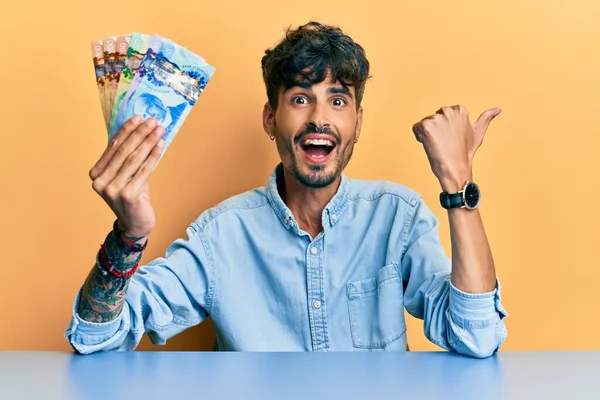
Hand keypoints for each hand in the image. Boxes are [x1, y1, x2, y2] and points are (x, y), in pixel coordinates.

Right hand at [89, 116, 164, 237]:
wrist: (136, 223)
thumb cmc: (133, 195)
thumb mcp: (126, 174)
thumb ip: (127, 156)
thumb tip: (140, 129)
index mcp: (96, 173)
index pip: (113, 146)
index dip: (127, 130)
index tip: (139, 117)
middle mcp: (100, 181)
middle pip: (124, 151)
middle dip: (140, 133)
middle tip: (153, 121)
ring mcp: (112, 189)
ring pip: (134, 159)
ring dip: (148, 141)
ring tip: (159, 130)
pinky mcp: (127, 195)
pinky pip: (144, 171)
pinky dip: (153, 156)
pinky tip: (160, 145)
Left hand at [412, 105, 499, 192]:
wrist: (455, 168)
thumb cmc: (465, 153)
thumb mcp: (477, 134)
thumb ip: (486, 119)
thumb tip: (497, 109)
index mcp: (460, 110)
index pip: (444, 115)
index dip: (445, 128)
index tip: (451, 138)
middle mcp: (448, 111)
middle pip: (433, 118)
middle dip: (436, 129)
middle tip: (445, 143)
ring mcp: (437, 118)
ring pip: (425, 123)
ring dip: (427, 134)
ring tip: (438, 145)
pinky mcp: (426, 126)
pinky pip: (416, 129)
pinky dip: (419, 137)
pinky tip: (429, 145)